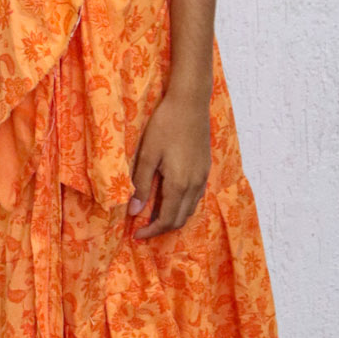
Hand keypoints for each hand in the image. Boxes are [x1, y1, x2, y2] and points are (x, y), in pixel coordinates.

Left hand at [128, 91, 211, 238]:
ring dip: (173, 217)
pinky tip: (169, 197)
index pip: (167, 220)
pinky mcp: (205, 168)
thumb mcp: (147, 154)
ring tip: (153, 214)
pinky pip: (195, 196)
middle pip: (180, 219)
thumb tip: (133, 211)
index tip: (135, 235)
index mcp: (180, 184)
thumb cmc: (165, 124)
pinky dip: (182, 205)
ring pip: (190, 209)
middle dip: (161, 227)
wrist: (191, 102)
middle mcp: (195, 185)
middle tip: (142, 227)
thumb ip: (141, 184)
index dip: (151, 231)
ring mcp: (203, 177)